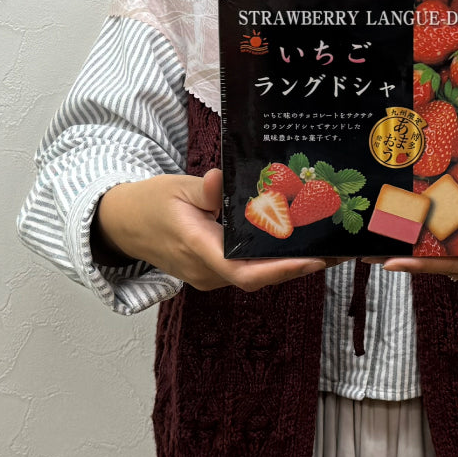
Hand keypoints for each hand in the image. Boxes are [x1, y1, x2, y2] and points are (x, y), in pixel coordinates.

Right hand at [92, 170, 337, 291]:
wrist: (122, 225)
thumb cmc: (150, 203)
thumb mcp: (175, 187)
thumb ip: (203, 189)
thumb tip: (219, 180)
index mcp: (196, 249)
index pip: (244, 271)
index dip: (281, 269)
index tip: (314, 260)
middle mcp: (205, 272)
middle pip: (258, 275)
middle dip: (297, 264)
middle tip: (335, 245)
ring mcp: (209, 276)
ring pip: (254, 273)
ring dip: (288, 261)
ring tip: (324, 241)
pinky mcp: (212, 271)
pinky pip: (246, 268)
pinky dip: (271, 257)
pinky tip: (295, 240)